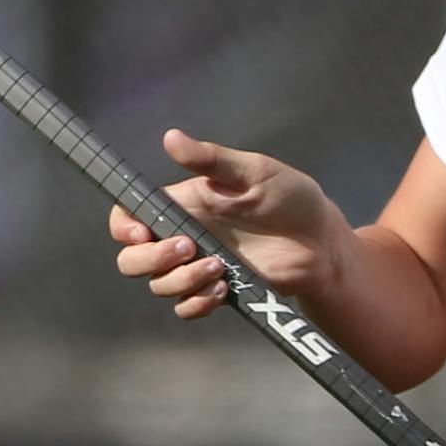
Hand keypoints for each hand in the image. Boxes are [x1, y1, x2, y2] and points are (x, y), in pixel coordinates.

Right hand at [108, 129, 344, 321]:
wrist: (321, 241)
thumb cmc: (289, 197)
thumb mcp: (254, 172)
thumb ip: (211, 159)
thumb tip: (170, 138)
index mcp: (185, 204)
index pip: (131, 214)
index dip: (123, 225)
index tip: (141, 231)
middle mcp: (184, 235)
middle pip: (132, 258)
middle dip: (149, 258)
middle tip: (188, 248)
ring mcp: (199, 266)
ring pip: (159, 285)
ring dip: (181, 280)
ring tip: (220, 268)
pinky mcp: (217, 290)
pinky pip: (186, 307)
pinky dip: (196, 302)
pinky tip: (222, 289)